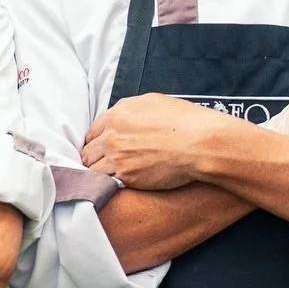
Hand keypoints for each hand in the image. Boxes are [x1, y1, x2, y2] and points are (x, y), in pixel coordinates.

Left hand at [81, 95, 227, 190]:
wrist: (200, 143)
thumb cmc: (185, 121)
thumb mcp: (154, 102)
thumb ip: (130, 110)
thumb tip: (124, 118)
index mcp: (117, 114)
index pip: (93, 131)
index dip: (97, 141)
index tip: (101, 149)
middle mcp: (112, 135)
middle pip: (88, 151)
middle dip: (94, 158)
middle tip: (103, 165)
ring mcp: (117, 157)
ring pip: (92, 169)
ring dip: (99, 174)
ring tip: (109, 177)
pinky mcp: (126, 176)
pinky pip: (107, 183)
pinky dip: (109, 185)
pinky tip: (117, 184)